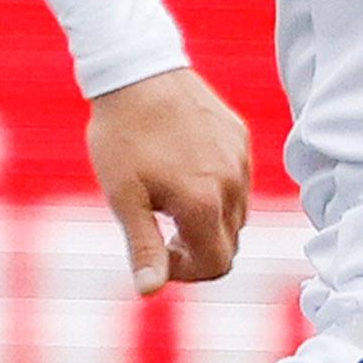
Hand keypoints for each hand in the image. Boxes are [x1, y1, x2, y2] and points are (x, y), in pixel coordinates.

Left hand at [84, 67, 255, 289]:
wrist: (137, 71)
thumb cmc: (122, 136)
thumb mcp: (123, 197)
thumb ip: (143, 246)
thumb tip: (149, 291)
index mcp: (204, 203)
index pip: (216, 265)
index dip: (187, 272)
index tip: (158, 251)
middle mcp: (233, 184)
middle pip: (229, 243)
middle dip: (197, 249)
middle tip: (158, 230)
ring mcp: (240, 159)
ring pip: (236, 213)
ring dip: (208, 221)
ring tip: (167, 198)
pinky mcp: (240, 137)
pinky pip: (238, 180)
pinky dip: (216, 190)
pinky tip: (182, 170)